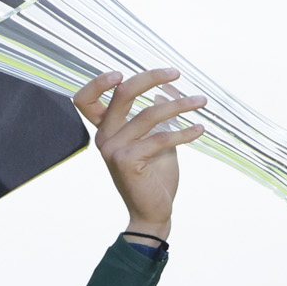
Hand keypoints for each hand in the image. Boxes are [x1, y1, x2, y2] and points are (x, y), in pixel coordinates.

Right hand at [73, 68, 204, 239]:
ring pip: (148, 114)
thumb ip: (155, 120)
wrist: (153, 213)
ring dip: (179, 105)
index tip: (121, 72)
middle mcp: (104, 137)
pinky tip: (199, 129)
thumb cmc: (154, 179)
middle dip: (150, 78)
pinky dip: (184, 132)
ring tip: (200, 101)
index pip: (85, 100)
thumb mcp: (154, 143)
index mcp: (105, 131)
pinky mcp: (127, 161)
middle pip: (122, 94)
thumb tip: (163, 92)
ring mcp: (112, 149)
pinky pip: (160, 138)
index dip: (97, 82)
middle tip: (175, 73)